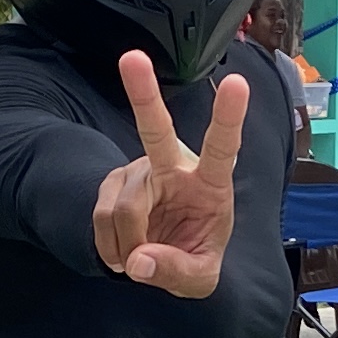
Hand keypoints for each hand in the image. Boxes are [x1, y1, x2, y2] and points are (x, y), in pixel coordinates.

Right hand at [90, 50, 244, 296]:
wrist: (158, 257)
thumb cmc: (192, 255)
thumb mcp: (199, 279)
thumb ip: (177, 271)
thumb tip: (138, 261)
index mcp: (211, 183)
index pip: (224, 148)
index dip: (228, 118)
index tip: (237, 84)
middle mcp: (174, 167)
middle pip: (156, 130)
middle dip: (143, 93)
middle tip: (131, 58)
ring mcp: (139, 172)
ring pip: (123, 208)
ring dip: (126, 245)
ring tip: (138, 260)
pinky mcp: (111, 182)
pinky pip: (100, 218)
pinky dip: (109, 246)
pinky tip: (122, 252)